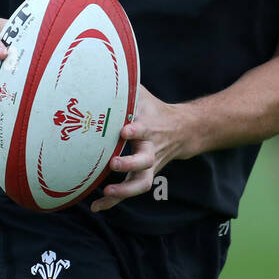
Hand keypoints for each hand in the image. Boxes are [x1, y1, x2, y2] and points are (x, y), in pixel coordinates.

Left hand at [90, 85, 196, 212]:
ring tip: (106, 193)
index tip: (124, 130)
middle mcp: (151, 148)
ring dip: (124, 191)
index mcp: (150, 127)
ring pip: (141, 183)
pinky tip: (96, 207)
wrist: (182, 130)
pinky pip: (129, 191)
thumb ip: (125, 86)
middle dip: (130, 164)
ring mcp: (149, 165)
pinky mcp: (143, 176)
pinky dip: (113, 202)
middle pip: (145, 160)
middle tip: (113, 163)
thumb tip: (101, 71)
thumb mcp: (142, 95)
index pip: (144, 128)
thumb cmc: (153, 109)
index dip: (136, 130)